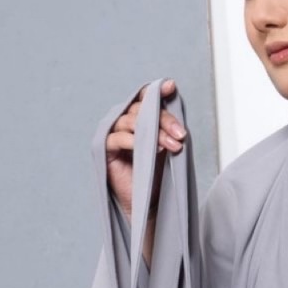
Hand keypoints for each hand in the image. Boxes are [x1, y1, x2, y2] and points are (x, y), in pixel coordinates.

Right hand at [105, 79, 185, 219]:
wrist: (151, 201)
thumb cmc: (159, 172)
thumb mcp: (169, 144)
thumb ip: (170, 125)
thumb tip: (176, 103)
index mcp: (140, 118)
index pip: (146, 98)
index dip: (157, 91)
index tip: (172, 87)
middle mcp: (125, 122)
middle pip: (142, 108)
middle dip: (165, 120)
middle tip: (181, 134)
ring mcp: (114, 134)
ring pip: (132, 122)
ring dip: (156, 133)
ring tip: (173, 146)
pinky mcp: (105, 149)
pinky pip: (117, 138)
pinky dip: (135, 140)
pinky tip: (153, 148)